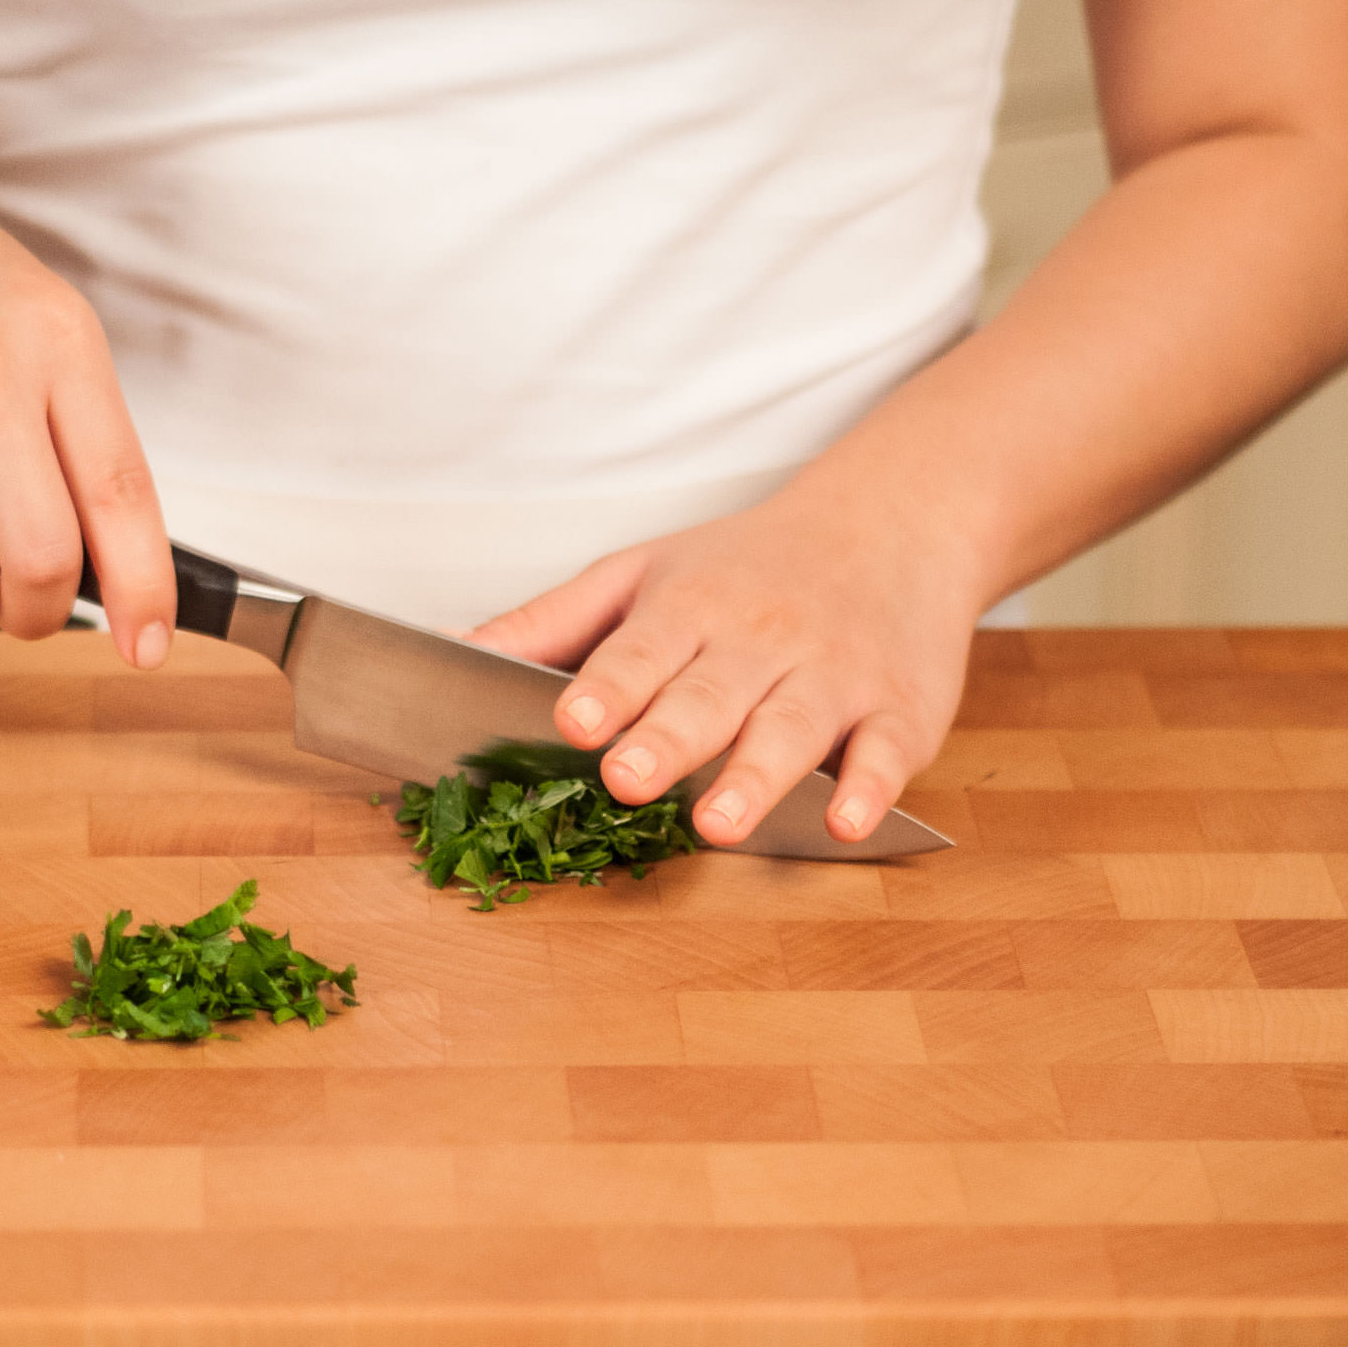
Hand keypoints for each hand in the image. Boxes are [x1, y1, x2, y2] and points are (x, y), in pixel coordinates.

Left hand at [466, 484, 988, 845]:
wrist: (893, 523)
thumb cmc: (744, 565)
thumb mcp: (639, 574)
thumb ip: (548, 624)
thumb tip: (448, 651)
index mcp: (690, 607)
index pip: (640, 650)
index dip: (607, 687)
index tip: (573, 718)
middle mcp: (760, 640)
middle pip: (711, 695)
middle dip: (669, 738)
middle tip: (626, 779)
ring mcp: (835, 675)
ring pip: (793, 728)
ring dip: (756, 778)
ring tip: (718, 824)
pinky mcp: (900, 710)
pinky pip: (887, 752)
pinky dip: (870, 787)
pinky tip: (845, 821)